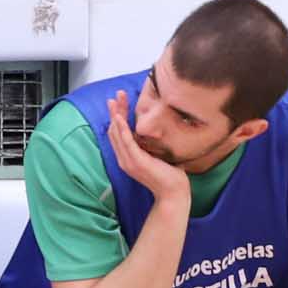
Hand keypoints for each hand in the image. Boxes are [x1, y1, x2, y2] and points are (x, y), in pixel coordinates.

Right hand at [108, 93, 191, 209]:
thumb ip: (151, 144)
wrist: (173, 192)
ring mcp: (128, 161)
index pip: (118, 133)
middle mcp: (124, 159)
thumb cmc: (169, 174)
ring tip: (114, 101)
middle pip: (114, 131)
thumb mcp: (157, 154)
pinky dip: (121, 129)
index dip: (116, 116)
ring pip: (117, 134)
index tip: (118, 101)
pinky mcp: (136, 162)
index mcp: (128, 156)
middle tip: (115, 95)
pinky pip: (126, 142)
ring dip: (116, 115)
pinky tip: (119, 117)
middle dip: (114, 112)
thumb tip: (155, 130)